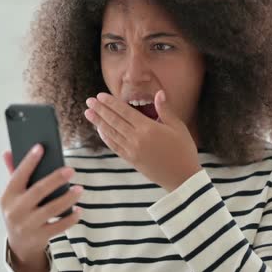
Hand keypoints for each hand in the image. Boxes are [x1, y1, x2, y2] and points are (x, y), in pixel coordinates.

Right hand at [0, 144, 82, 267]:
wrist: (19, 245)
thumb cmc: (19, 211)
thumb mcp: (13, 196)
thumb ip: (13, 174)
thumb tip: (7, 152)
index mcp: (8, 196)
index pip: (18, 175)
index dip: (29, 161)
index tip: (40, 147)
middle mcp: (16, 211)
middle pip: (38, 191)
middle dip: (55, 179)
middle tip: (71, 170)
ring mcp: (28, 225)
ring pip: (51, 209)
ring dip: (68, 198)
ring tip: (79, 189)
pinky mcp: (40, 236)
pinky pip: (59, 226)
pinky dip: (71, 218)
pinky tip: (79, 209)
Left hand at [84, 90, 201, 191]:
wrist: (182, 178)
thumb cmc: (183, 150)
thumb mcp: (178, 127)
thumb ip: (165, 110)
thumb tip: (159, 93)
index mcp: (148, 128)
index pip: (124, 112)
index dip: (111, 103)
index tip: (100, 96)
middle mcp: (136, 139)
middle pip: (114, 121)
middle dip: (100, 110)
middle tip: (89, 101)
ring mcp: (132, 151)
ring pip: (111, 133)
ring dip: (98, 122)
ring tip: (88, 113)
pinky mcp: (131, 160)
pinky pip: (115, 146)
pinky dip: (106, 138)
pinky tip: (100, 131)